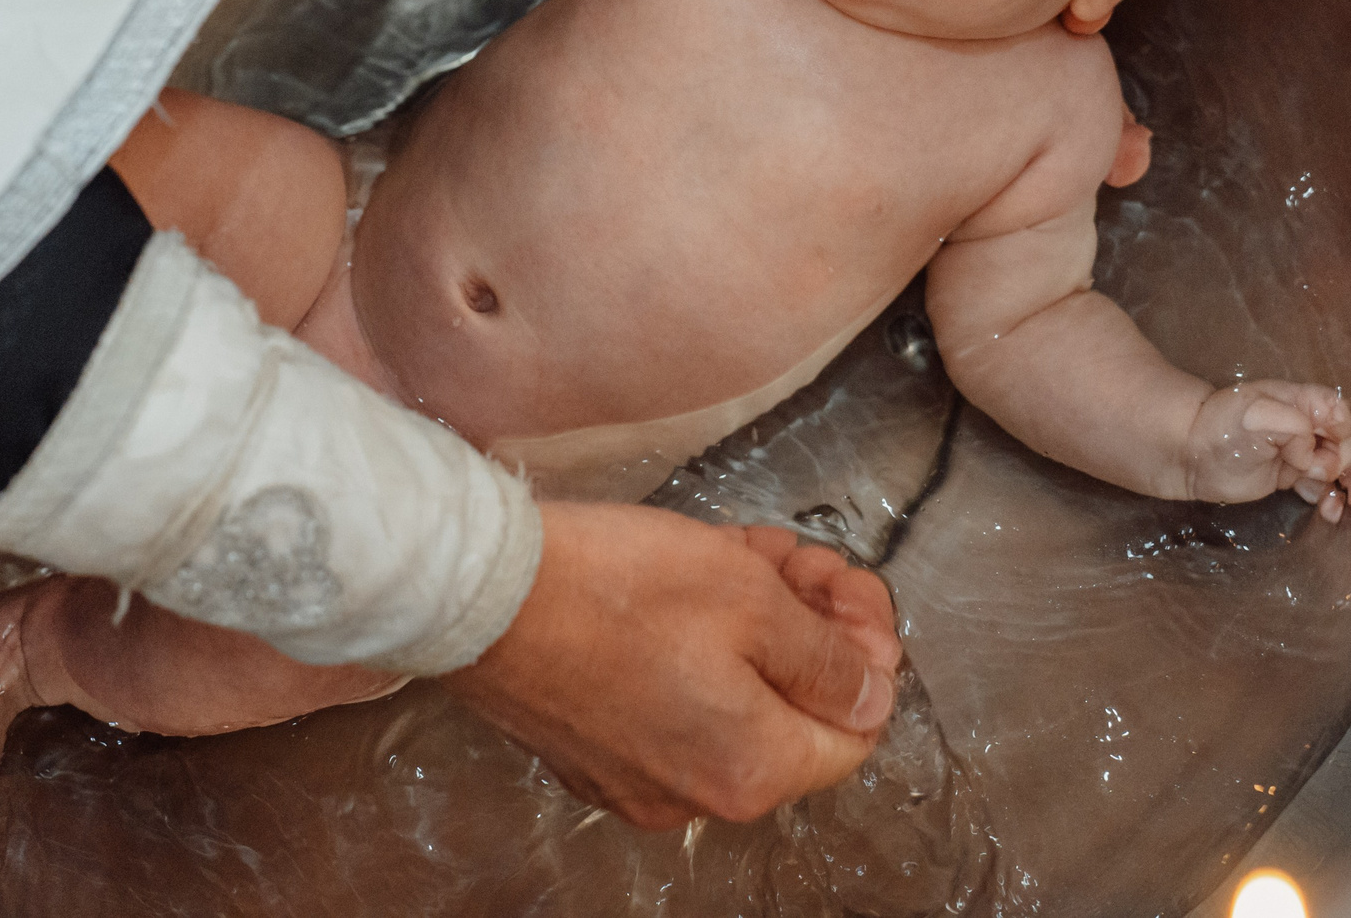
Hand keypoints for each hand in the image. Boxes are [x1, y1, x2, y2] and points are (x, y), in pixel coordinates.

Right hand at [441, 502, 900, 828]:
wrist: (480, 591)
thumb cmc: (615, 586)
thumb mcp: (751, 598)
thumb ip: (827, 660)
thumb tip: (871, 697)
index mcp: (752, 769)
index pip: (856, 728)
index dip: (864, 649)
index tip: (843, 585)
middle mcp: (696, 796)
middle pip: (791, 715)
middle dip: (807, 627)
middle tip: (791, 558)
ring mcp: (636, 780)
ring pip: (733, 703)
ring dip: (753, 628)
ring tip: (737, 555)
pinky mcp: (591, 752)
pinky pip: (674, 708)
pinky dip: (697, 651)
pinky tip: (685, 588)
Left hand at [1184, 379, 1350, 521]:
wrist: (1191, 455)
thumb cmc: (1222, 428)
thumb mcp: (1256, 415)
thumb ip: (1292, 427)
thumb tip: (1312, 454)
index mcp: (1297, 402)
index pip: (1336, 410)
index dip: (1341, 429)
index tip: (1331, 445)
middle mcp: (1302, 426)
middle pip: (1342, 441)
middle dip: (1342, 461)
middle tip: (1319, 474)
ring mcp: (1298, 453)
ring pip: (1337, 467)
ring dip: (1348, 483)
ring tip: (1349, 502)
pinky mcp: (1289, 477)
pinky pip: (1321, 487)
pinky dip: (1331, 498)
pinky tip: (1331, 512)